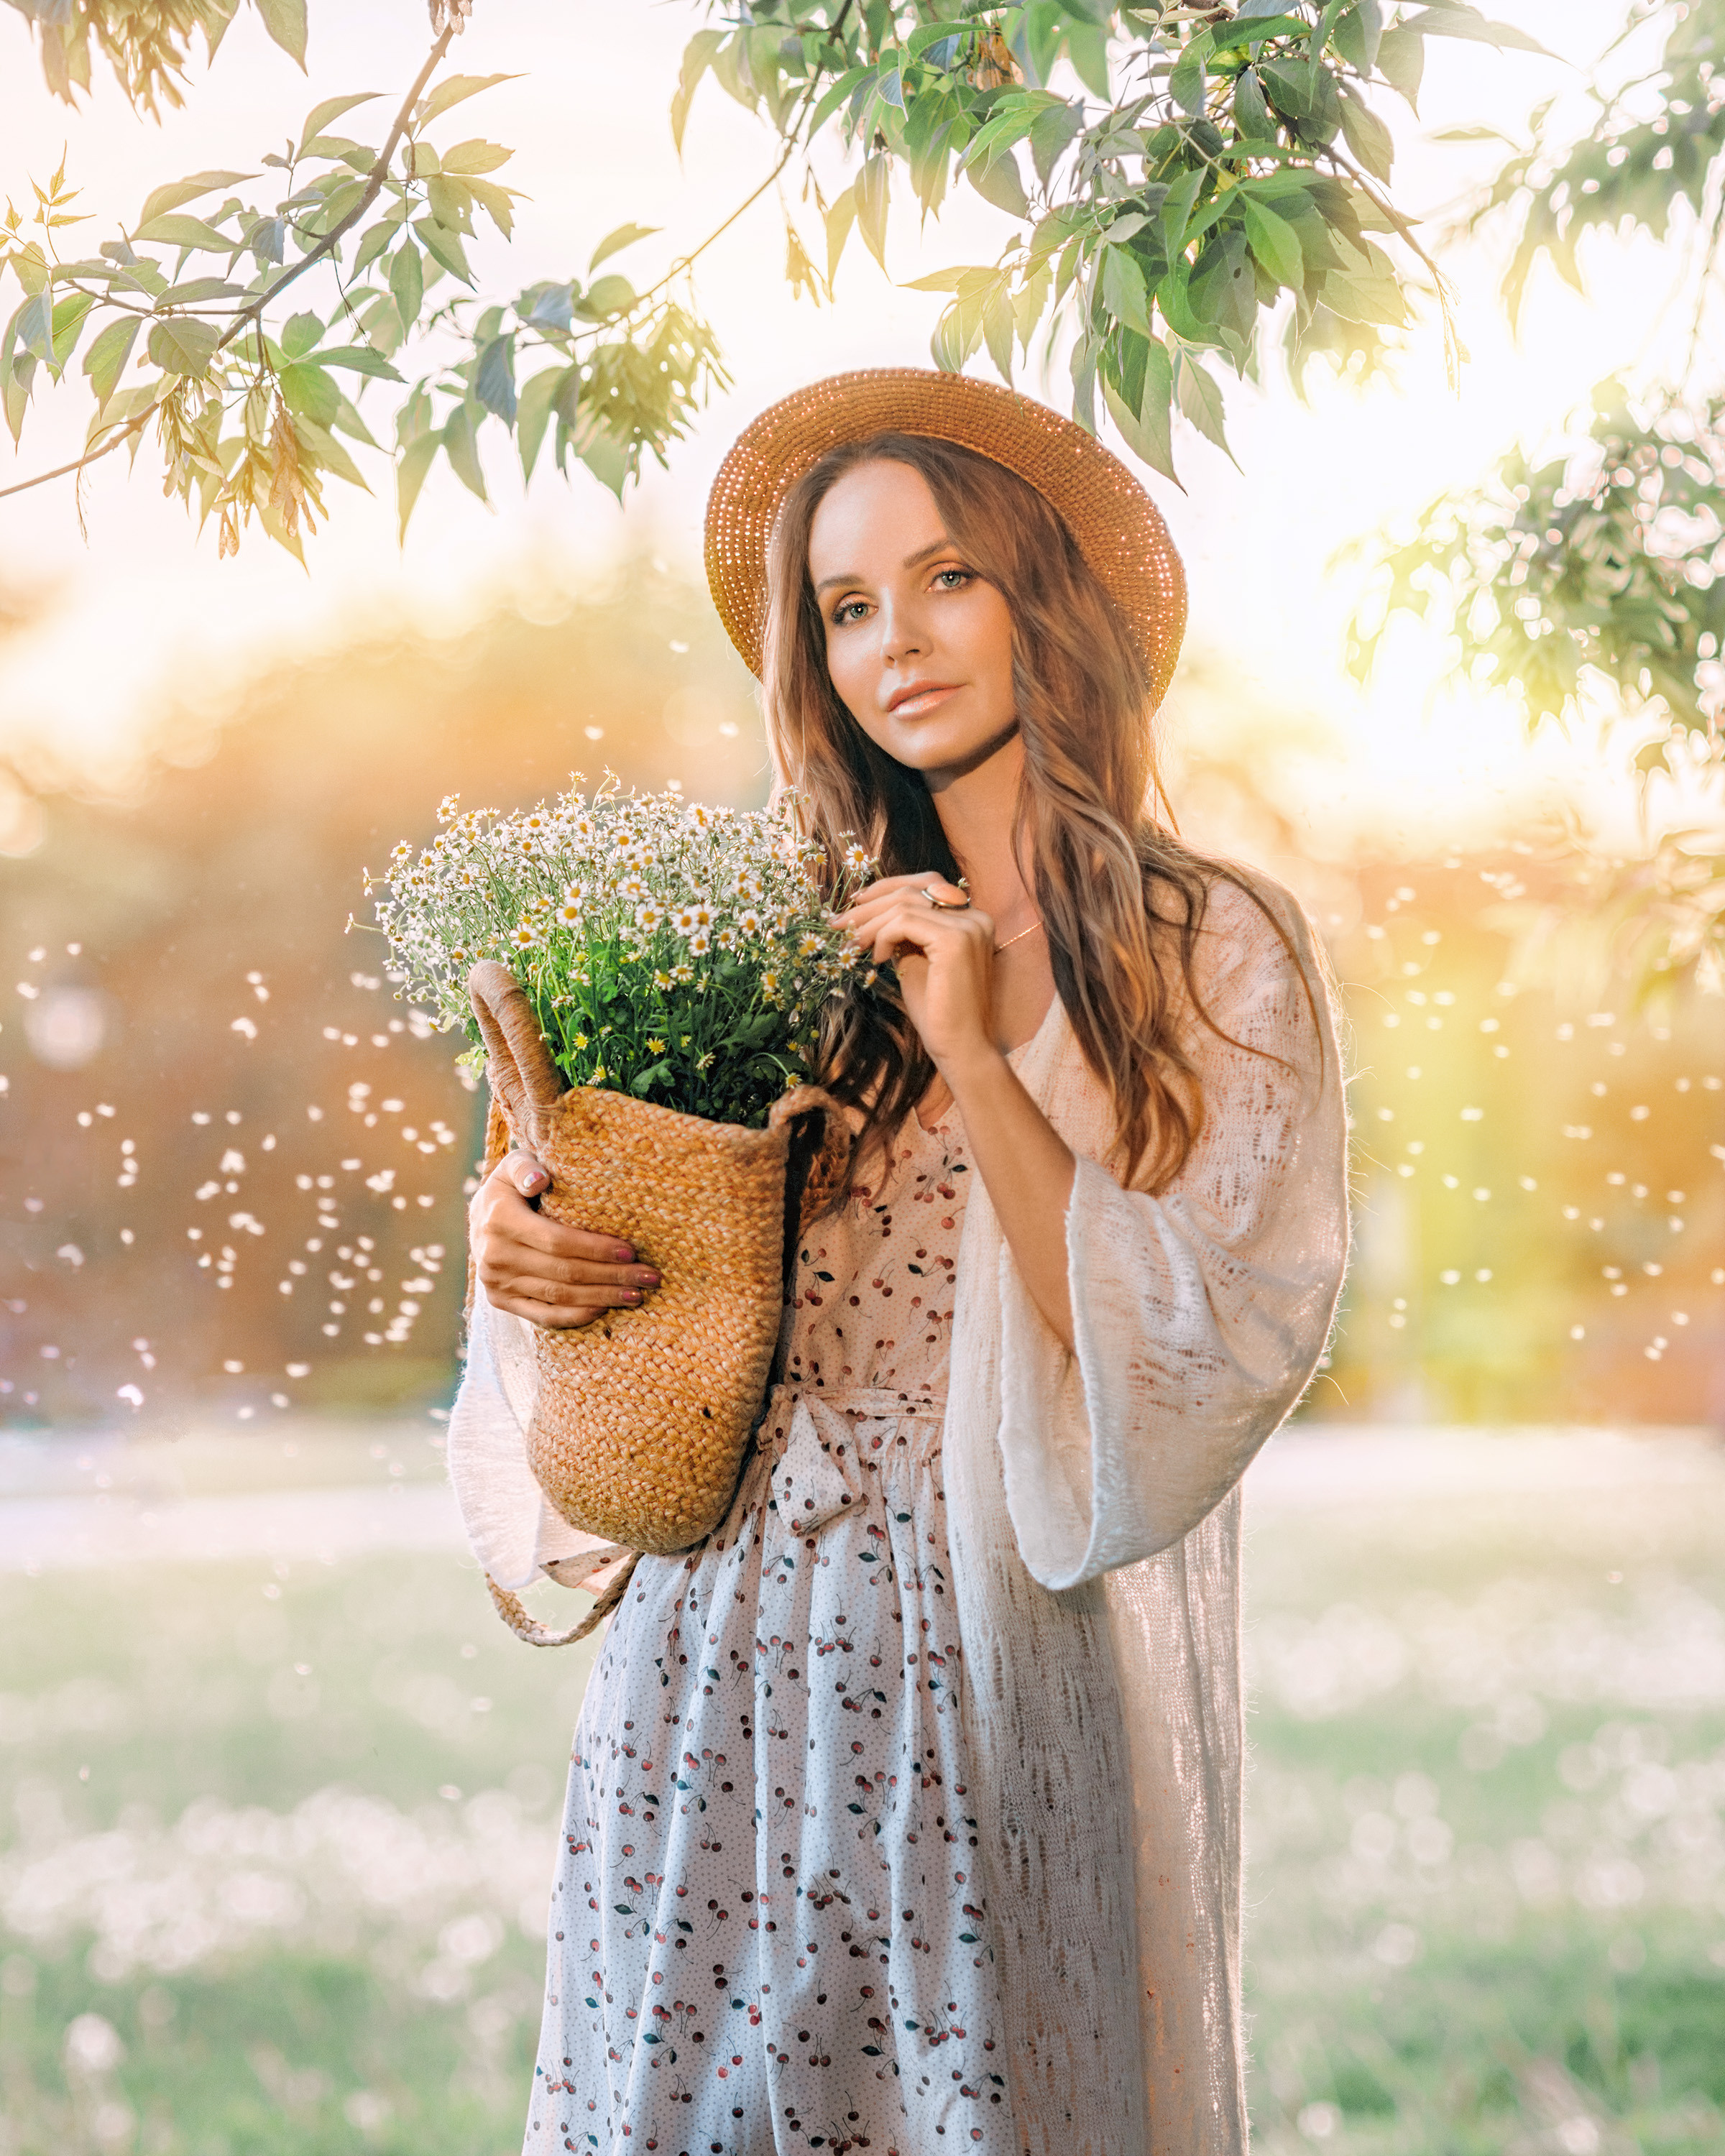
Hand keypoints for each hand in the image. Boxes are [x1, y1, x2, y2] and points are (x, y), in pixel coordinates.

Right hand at [469, 1150, 659, 1329]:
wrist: (481, 1217)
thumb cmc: (513, 1185)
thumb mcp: (515, 1165)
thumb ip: (526, 1167)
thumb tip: (540, 1181)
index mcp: (499, 1218)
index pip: (556, 1240)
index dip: (595, 1248)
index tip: (631, 1251)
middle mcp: (494, 1254)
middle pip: (564, 1272)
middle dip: (611, 1275)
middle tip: (648, 1276)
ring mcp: (496, 1282)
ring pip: (558, 1296)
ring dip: (601, 1297)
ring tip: (636, 1294)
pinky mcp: (501, 1300)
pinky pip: (543, 1315)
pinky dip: (575, 1316)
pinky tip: (604, 1309)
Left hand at [830, 871, 998, 1077]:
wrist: (961, 1047)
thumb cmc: (938, 1013)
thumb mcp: (916, 962)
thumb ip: (904, 934)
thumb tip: (871, 914)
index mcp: (972, 919)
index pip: (927, 884)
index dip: (888, 888)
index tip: (856, 904)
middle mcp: (975, 917)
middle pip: (914, 889)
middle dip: (870, 904)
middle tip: (839, 923)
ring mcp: (968, 926)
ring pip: (904, 904)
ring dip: (869, 922)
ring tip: (852, 945)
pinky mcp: (955, 940)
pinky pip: (903, 922)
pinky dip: (882, 936)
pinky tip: (878, 959)